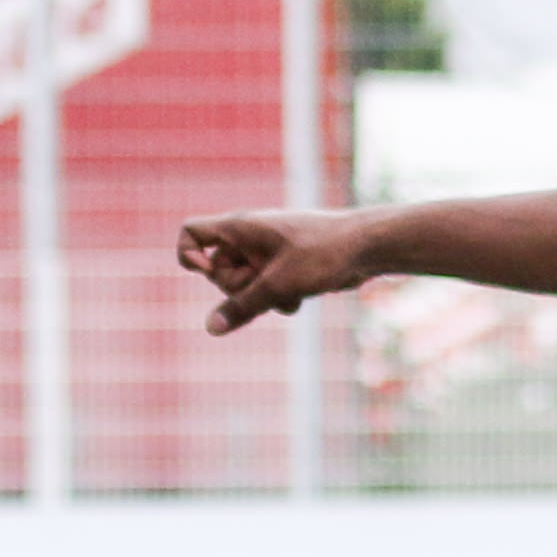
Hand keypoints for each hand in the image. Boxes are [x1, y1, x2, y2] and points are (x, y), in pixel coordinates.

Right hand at [176, 210, 368, 334]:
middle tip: (266, 285)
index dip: (188, 255)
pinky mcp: (284, 268)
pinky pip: (266, 291)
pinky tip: (302, 295)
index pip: (191, 232)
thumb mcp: (279, 284)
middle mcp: (248, 239)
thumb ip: (243, 307)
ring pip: (245, 287)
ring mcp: (266, 254)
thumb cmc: (323, 254)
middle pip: (217, 272)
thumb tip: (211, 328)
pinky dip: (280, 297)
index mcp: (239, 228)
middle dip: (239, 288)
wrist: (368, 248)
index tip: (207, 273)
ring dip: (263, 297)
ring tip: (290, 290)